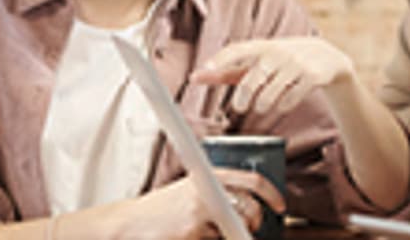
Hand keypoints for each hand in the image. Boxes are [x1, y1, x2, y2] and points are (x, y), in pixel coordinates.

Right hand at [112, 167, 285, 238]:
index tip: (280, 205)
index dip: (271, 194)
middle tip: (247, 228)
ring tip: (202, 231)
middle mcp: (206, 193)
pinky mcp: (193, 235)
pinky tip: (191, 236)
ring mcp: (200, 216)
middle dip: (253, 223)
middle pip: (249, 210)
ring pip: (232, 230)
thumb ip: (217, 192)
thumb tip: (250, 204)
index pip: (251, 180)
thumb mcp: (189, 189)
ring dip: (225, 235)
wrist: (129, 224)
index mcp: (207, 176)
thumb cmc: (161, 209)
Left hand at [190, 38, 353, 116]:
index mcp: (262, 47)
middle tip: (240, 107)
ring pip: (271, 93)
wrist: (326, 57)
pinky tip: (284, 103)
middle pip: (253, 79)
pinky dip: (284, 106)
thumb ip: (226, 71)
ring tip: (263, 106)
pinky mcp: (311, 76)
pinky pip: (291, 98)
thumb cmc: (283, 61)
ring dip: (264, 105)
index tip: (205, 69)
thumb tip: (194, 77)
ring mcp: (296, 64)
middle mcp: (278, 52)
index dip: (220, 59)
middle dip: (244, 97)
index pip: (237, 49)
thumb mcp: (257, 62)